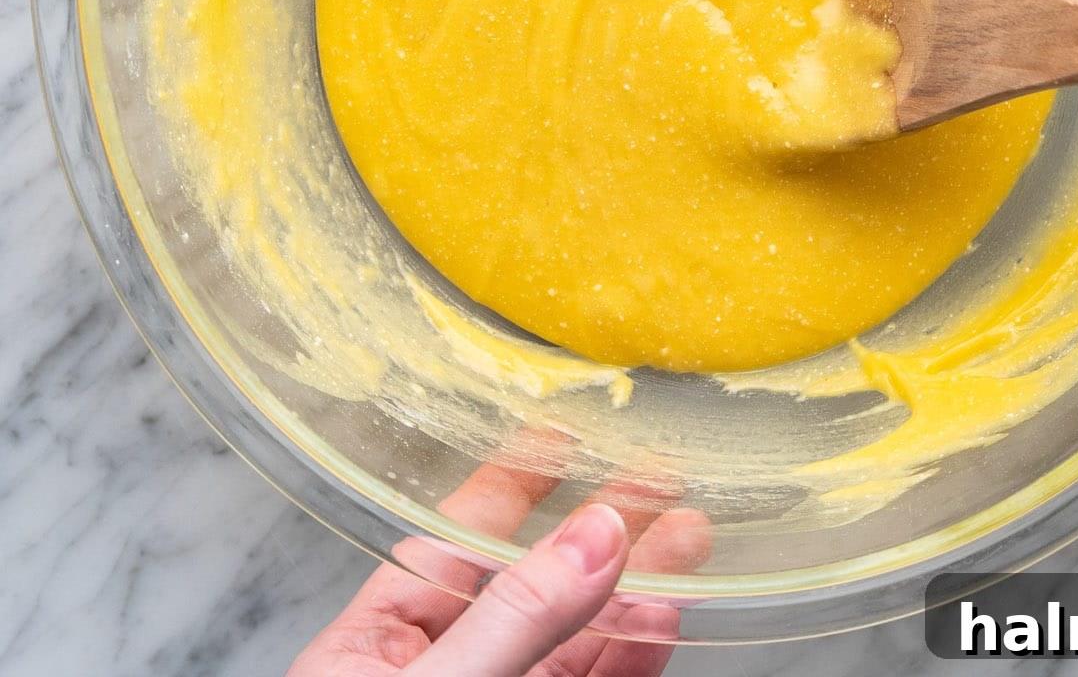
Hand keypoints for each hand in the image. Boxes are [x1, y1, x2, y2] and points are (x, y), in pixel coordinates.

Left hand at [288, 447, 710, 676]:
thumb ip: (515, 621)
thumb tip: (596, 533)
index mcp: (379, 642)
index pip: (452, 537)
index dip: (510, 480)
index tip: (565, 431)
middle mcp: (439, 671)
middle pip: (532, 583)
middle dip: (600, 532)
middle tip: (667, 487)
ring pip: (573, 642)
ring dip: (633, 594)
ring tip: (691, 548)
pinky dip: (629, 661)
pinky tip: (662, 627)